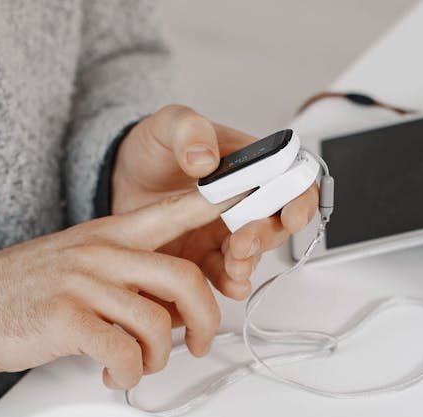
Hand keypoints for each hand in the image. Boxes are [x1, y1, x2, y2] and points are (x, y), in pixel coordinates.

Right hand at [0, 191, 234, 387]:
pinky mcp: (67, 319)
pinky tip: (113, 376)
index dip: (219, 202)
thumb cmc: (21, 293)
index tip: (255, 189)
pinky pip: (124, 353)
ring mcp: (84, 283)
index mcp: (108, 233)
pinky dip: (128, 375)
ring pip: (157, 323)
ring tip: (137, 367)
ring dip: (158, 358)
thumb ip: (127, 275)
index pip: (174, 211)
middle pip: (184, 278)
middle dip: (206, 319)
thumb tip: (174, 310)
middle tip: (201, 343)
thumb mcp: (77, 264)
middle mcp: (101, 252)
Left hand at [112, 105, 318, 299]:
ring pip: (254, 252)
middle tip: (243, 242)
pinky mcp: (206, 255)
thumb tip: (205, 159)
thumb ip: (189, 130)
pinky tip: (231, 285)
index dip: (300, 200)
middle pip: (276, 223)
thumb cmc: (155, 148)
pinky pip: (226, 273)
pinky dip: (232, 281)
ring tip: (234, 266)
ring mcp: (227, 231)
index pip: (293, 181)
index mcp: (252, 165)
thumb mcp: (169, 124)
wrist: (122, 178)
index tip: (290, 215)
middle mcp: (247, 201)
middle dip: (266, 237)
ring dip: (249, 262)